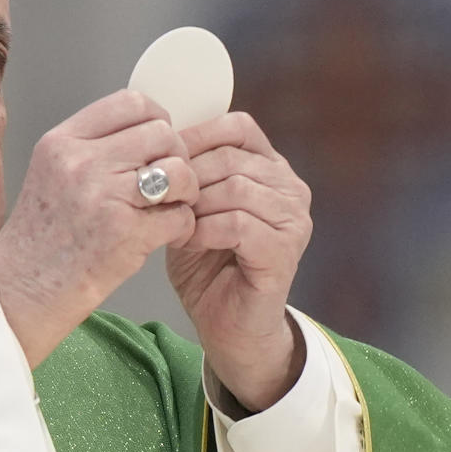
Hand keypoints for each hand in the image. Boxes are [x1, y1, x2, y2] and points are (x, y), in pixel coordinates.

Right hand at [0, 90, 198, 366]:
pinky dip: (181, 227)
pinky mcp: (126, 233)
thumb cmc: (40, 238)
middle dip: (177, 156)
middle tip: (170, 182)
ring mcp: (104, 196)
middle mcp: (81, 162)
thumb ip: (93, 148)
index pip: (132, 102)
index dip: (158, 118)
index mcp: (61, 142)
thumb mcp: (51, 173)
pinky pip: (181, 216)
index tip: (160, 141)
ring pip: (180, 171)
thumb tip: (150, 129)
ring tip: (169, 208)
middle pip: (163, 132)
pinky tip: (164, 236)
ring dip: (186, 191)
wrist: (21, 292)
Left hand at [168, 112, 311, 410]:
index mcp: (269, 167)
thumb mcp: (190, 206)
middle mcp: (289, 187)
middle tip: (163, 201)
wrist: (227, 325)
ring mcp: (293, 219)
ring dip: (194, 206)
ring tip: (175, 224)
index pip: (237, 126)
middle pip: (230, 157)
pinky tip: (189, 242)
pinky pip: (238, 223)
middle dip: (188, 177)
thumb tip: (157, 138)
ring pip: (234, 187)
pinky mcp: (285, 250)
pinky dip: (204, 230)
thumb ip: (187, 173)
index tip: (162, 157)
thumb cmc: (206, 262)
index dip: (195, 136)